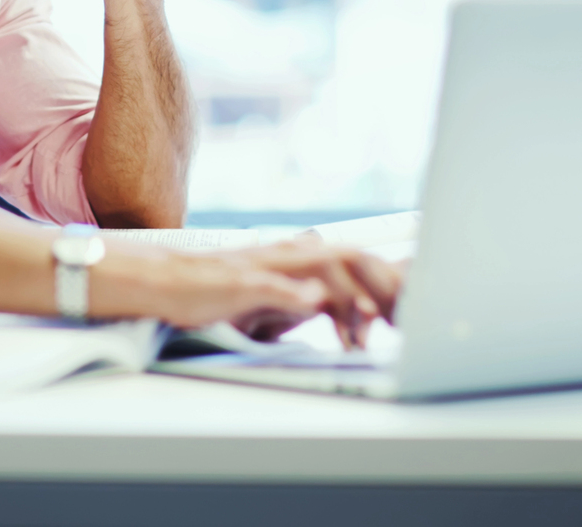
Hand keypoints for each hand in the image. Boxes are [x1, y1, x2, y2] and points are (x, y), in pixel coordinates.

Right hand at [101, 240, 402, 349]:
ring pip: (320, 268)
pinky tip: (315, 303)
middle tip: (406, 321)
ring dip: (348, 298)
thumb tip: (353, 309)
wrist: (168, 281)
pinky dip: (297, 293)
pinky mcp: (240, 281)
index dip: (391, 281)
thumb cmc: (220, 291)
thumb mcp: (276, 299)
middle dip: (384, 286)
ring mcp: (267, 265)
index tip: (413, 312)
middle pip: (351, 258)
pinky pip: (273, 284)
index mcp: (302, 258)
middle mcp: (290, 254)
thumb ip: (312, 300)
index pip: (358, 261)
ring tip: (366, 327)